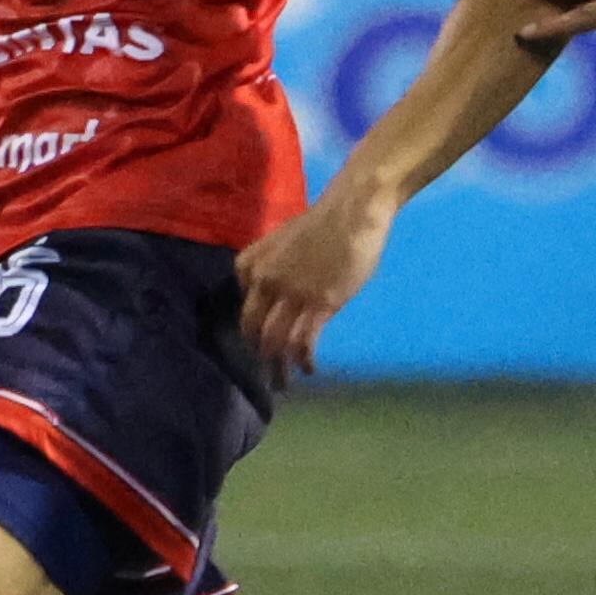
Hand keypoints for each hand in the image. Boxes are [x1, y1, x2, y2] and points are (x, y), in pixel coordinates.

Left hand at [236, 186, 391, 384]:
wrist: (352, 211)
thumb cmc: (323, 223)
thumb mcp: (283, 244)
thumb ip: (274, 270)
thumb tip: (278, 297)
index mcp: (251, 265)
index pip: (243, 307)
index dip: (252, 330)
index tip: (261, 343)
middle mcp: (264, 282)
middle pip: (253, 330)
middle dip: (259, 355)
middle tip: (267, 371)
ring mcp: (291, 295)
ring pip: (275, 342)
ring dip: (278, 368)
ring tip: (283, 383)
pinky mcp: (319, 305)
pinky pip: (303, 342)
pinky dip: (304, 360)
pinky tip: (308, 368)